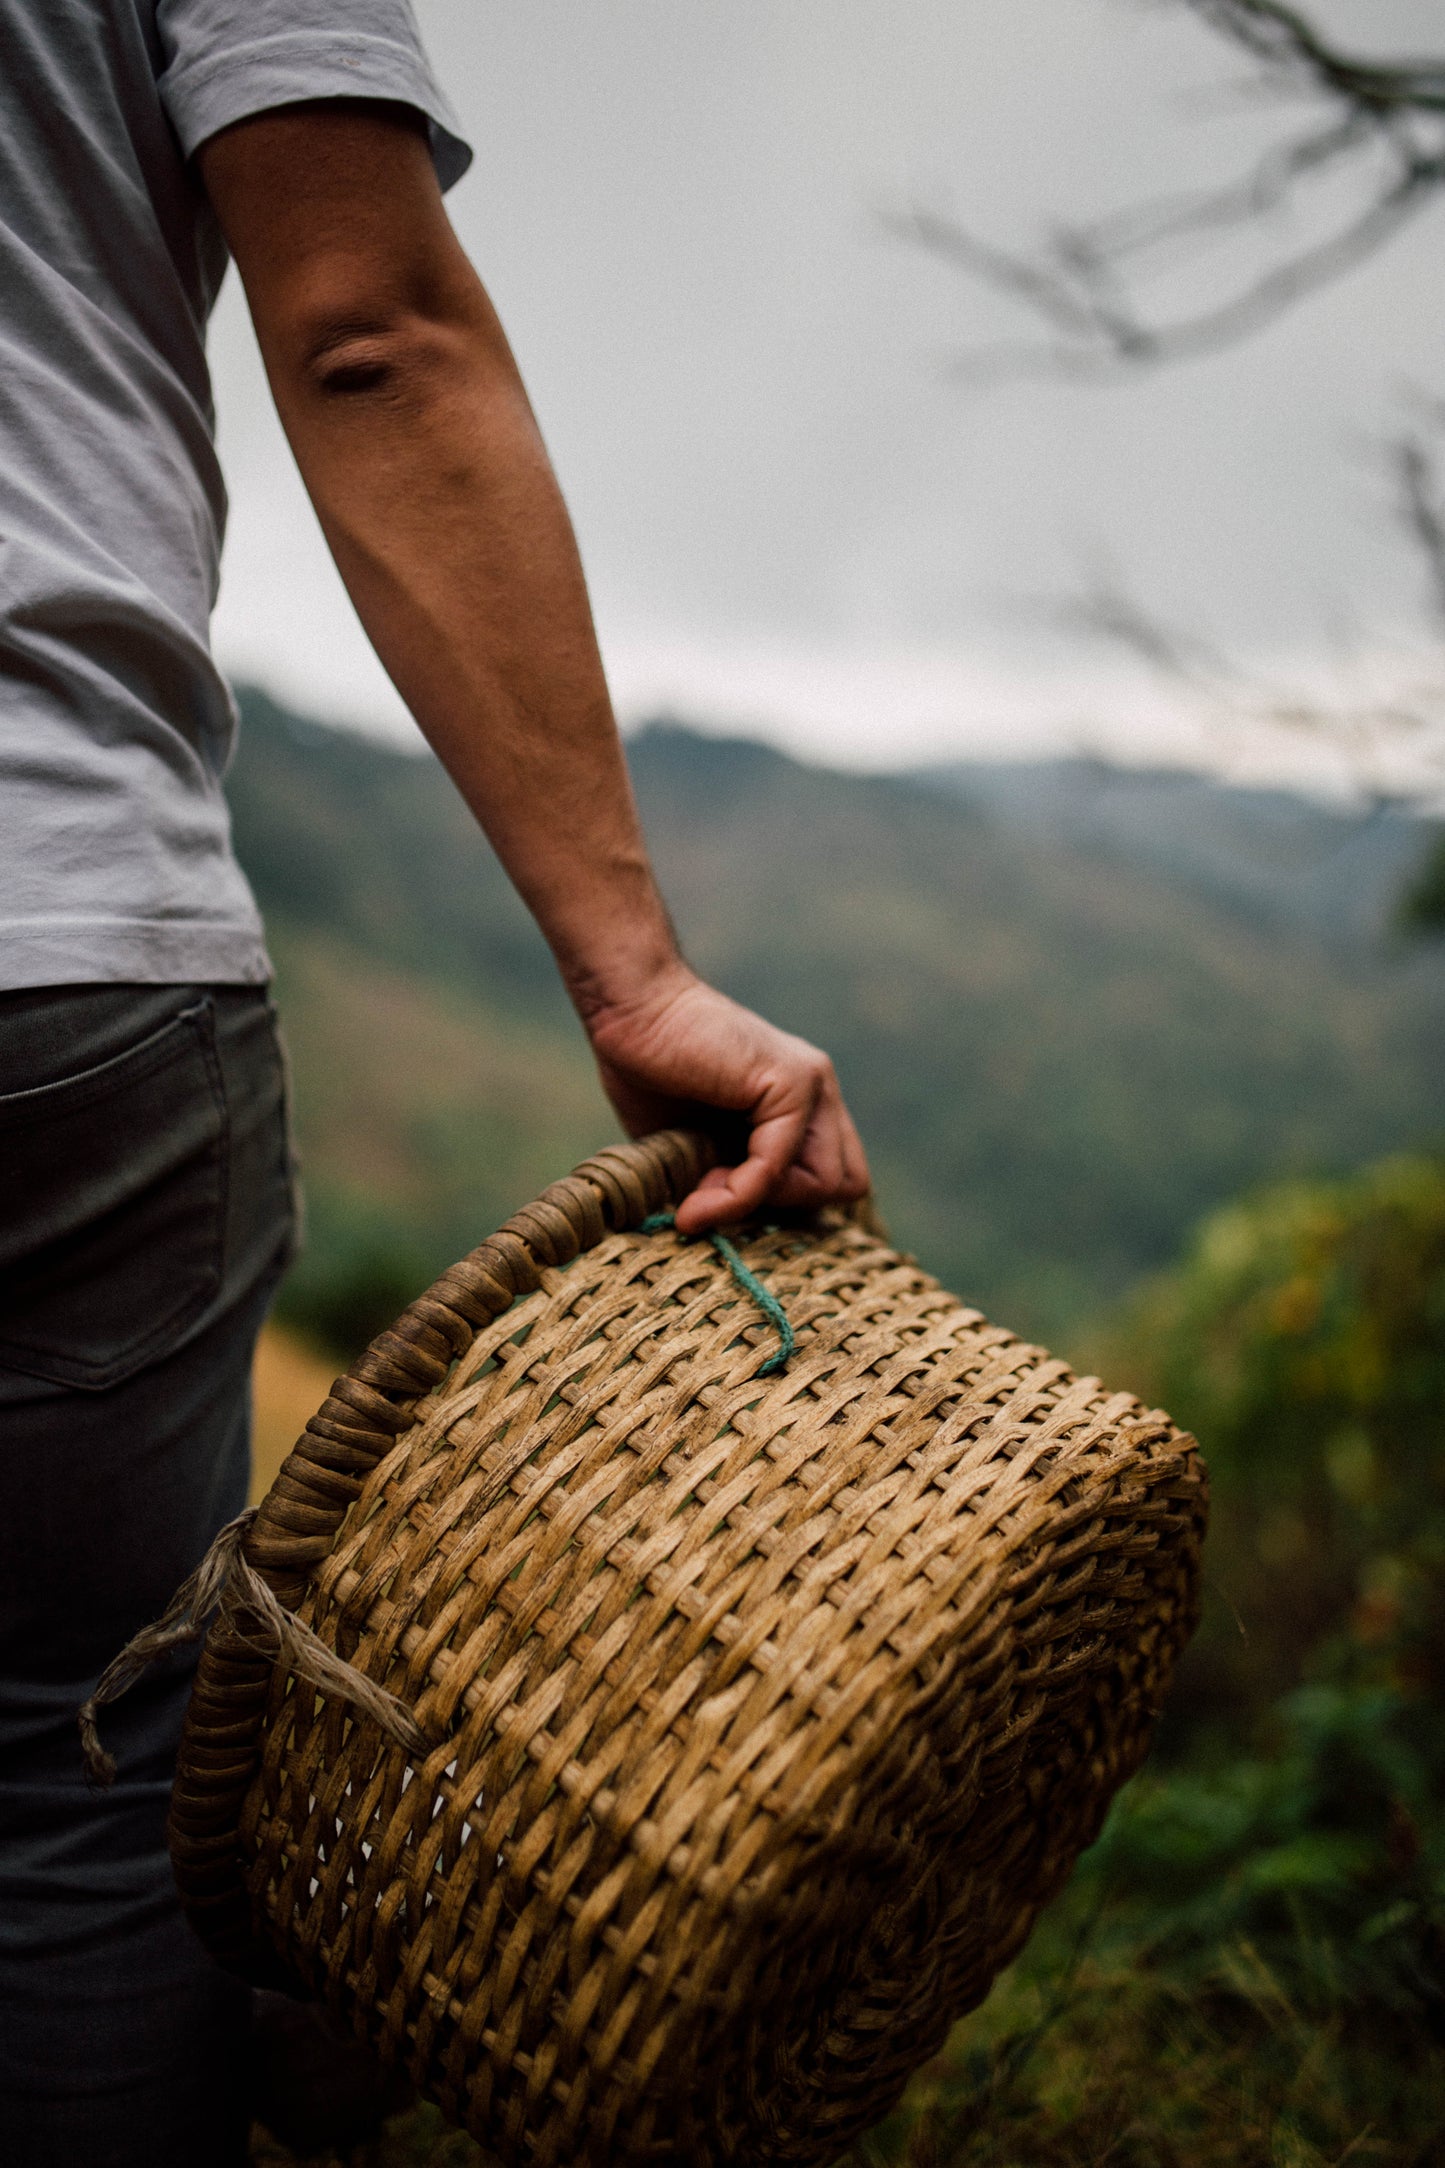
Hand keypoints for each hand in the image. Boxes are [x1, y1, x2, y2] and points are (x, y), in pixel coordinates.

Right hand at [583, 965, 870, 1234]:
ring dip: (760, 1205)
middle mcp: (820, 1092)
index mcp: (804, 1105)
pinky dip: (737, 1195)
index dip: (783, 1203)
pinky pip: (778, 1166)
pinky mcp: (793, 1082)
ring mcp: (813, 1083)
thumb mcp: (697, 1148)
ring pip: (828, 1184)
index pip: (833, 1178)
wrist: (630, 1012)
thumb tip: (734, 1236)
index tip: (722, 1199)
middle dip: (782, 1208)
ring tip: (701, 1195)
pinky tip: (696, 1197)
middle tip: (716, 1197)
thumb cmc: (651, 1073)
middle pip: (846, 1185)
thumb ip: (728, 1182)